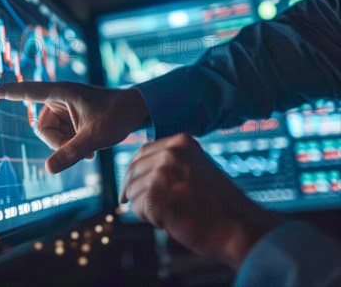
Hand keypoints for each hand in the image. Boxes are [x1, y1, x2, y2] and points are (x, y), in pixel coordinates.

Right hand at [0, 81, 148, 173]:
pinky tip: (89, 146)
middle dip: (59, 143)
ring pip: (51, 136)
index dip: (2, 92)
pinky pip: (60, 137)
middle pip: (41, 128)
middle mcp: (58, 99)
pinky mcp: (69, 118)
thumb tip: (48, 170)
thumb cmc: (118, 115)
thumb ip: (71, 153)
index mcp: (60, 93)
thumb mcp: (94, 137)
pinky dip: (71, 145)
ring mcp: (63, 109)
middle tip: (82, 148)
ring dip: (67, 146)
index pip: (25, 92)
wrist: (137, 111)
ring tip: (89, 147)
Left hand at [120, 133, 282, 268]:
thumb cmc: (220, 204)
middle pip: (133, 172)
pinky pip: (136, 208)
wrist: (240, 227)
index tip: (129, 187)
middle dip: (135, 192)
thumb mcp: (197, 169)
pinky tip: (170, 221)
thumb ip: (171, 164)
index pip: (142, 153)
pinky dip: (149, 219)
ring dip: (145, 207)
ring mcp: (162, 173)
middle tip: (147, 209)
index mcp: (181, 143)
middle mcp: (170, 153)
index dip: (134, 172)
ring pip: (132, 191)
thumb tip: (136, 171)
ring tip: (169, 215)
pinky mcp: (155, 196)